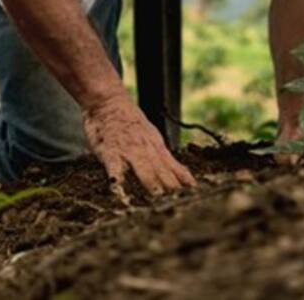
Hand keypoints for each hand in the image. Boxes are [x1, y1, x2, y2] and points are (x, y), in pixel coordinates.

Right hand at [81, 93, 196, 199]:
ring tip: (158, 198)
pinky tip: (118, 187)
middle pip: (162, 170)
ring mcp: (128, 150)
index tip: (195, 194)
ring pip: (143, 167)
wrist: (108, 101)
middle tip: (180, 203)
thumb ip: (162, 157)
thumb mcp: (150, 136)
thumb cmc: (129, 122)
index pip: (174, 167)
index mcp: (156, 147)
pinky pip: (114, 165)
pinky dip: (117, 176)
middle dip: (171, 187)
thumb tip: (181, 177)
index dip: (184, 181)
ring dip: (151, 182)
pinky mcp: (110, 150)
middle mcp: (145, 149)